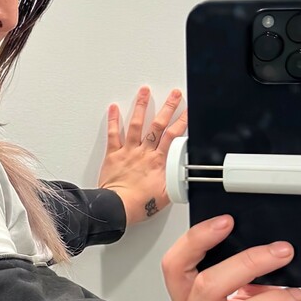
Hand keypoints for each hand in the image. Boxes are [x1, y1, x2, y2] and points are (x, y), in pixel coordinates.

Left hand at [99, 85, 187, 227]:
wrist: (118, 208)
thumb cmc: (140, 204)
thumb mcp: (167, 196)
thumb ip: (177, 183)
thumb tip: (186, 178)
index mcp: (159, 161)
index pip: (173, 136)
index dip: (182, 121)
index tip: (187, 110)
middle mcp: (144, 153)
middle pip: (158, 125)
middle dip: (168, 107)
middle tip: (174, 94)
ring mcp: (128, 151)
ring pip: (136, 124)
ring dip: (141, 106)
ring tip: (144, 91)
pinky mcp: (113, 155)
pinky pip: (113, 134)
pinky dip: (113, 120)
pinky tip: (114, 108)